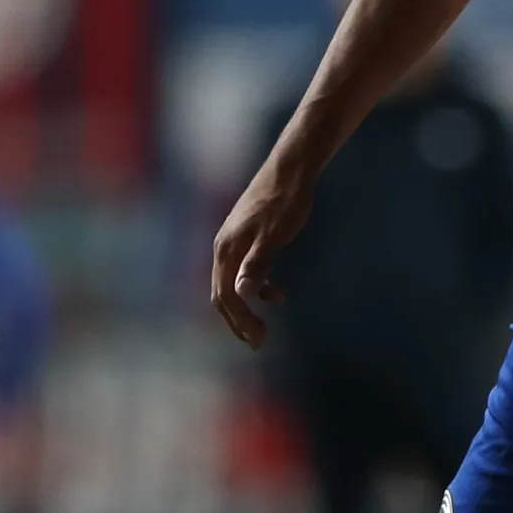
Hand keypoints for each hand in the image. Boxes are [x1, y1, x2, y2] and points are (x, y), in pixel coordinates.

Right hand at [209, 163, 311, 348]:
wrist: (290, 169)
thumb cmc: (285, 202)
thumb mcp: (274, 236)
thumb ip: (258, 264)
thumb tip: (243, 294)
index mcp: (227, 249)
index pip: (226, 295)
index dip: (241, 321)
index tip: (260, 340)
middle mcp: (223, 247)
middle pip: (222, 294)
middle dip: (238, 321)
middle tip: (258, 343)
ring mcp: (233, 242)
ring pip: (231, 284)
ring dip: (245, 308)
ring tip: (262, 329)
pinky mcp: (245, 238)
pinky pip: (243, 271)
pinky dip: (256, 288)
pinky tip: (277, 295)